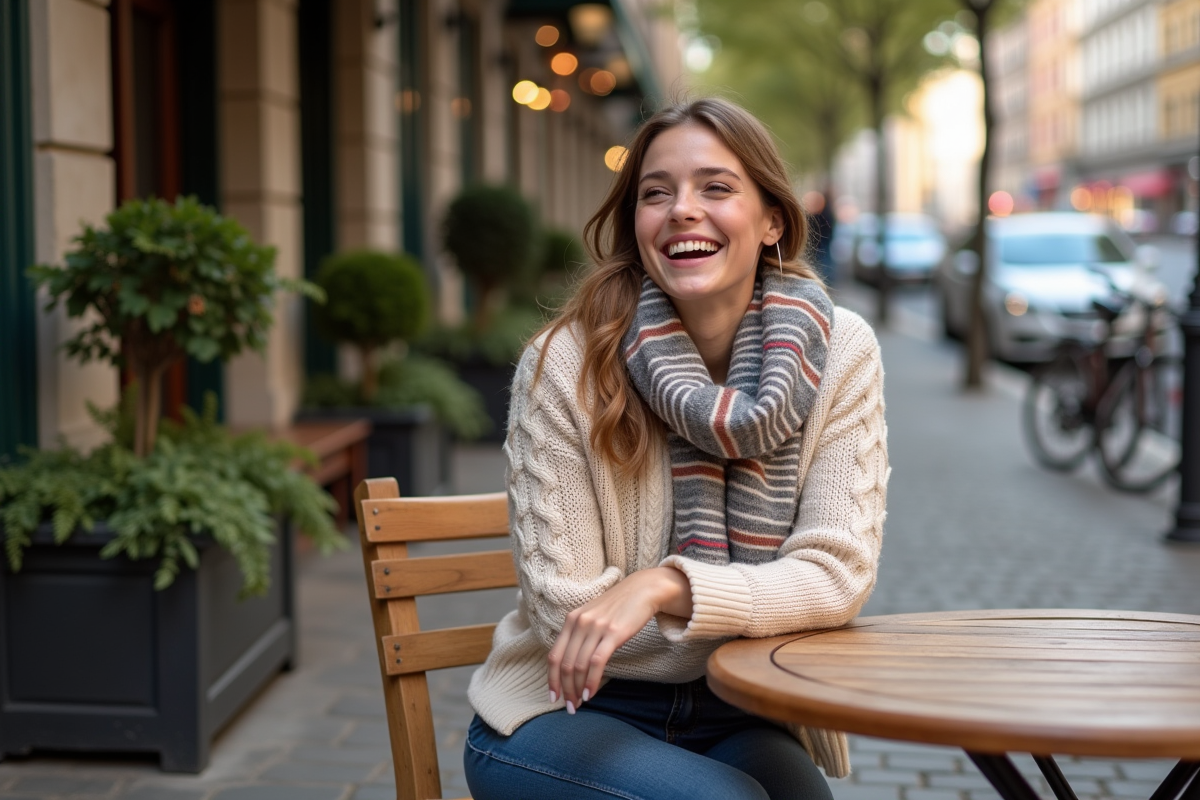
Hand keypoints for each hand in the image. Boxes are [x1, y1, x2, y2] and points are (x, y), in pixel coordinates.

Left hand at [547, 566, 691, 711]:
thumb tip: (572, 666)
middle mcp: (579, 623)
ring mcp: (596, 627)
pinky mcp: (613, 633)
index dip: (551, 680)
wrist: (643, 590)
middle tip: (570, 707)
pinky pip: (597, 662)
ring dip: (577, 689)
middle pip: (565, 664)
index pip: (554, 656)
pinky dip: (591, 681)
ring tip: (580, 703)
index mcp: (571, 620)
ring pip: (579, 665)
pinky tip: (591, 693)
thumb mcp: (592, 617)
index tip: (554, 697)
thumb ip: (580, 635)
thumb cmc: (618, 607)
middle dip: (565, 689)